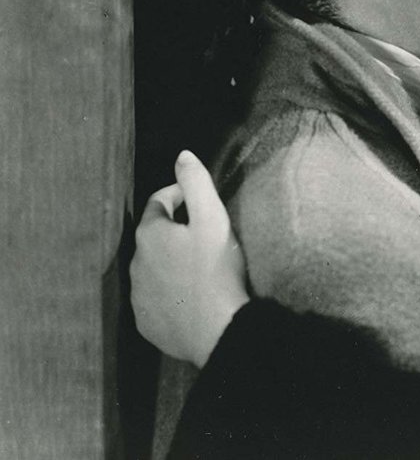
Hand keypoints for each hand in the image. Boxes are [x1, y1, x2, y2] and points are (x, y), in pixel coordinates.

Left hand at [131, 151, 249, 367]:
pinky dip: (170, 291)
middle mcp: (136, 264)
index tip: (197, 196)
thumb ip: (197, 183)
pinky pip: (156, 299)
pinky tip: (191, 294)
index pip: (158, 203)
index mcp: (150, 235)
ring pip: (153, 269)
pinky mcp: (146, 322)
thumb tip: (182, 155)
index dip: (178, 195)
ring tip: (198, 264)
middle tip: (203, 231)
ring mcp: (139, 296)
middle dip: (174, 229)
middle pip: (154, 237)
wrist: (217, 330)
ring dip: (170, 262)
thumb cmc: (216, 271)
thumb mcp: (213, 219)